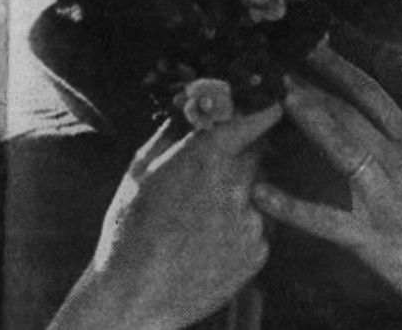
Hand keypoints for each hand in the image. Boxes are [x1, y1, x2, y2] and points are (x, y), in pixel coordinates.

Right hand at [49, 102, 281, 329]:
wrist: (132, 295)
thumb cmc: (128, 228)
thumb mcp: (140, 169)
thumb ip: (172, 134)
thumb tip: (188, 111)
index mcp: (208, 156)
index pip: (253, 121)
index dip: (264, 111)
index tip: (273, 106)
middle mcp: (237, 184)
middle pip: (257, 155)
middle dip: (244, 156)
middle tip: (218, 170)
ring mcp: (250, 220)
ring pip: (258, 192)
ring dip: (242, 194)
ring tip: (205, 216)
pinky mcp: (257, 252)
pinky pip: (257, 226)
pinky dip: (241, 227)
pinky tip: (211, 240)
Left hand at [253, 44, 401, 328]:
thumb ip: (399, 146)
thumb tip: (367, 124)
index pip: (372, 94)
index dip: (339, 66)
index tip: (310, 43)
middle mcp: (401, 164)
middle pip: (352, 114)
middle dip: (314, 87)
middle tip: (277, 64)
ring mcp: (388, 200)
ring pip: (347, 152)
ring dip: (314, 123)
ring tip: (281, 99)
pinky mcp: (377, 240)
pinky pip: (328, 221)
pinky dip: (292, 207)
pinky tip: (261, 194)